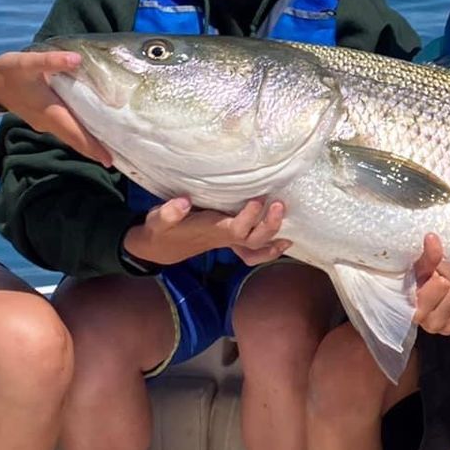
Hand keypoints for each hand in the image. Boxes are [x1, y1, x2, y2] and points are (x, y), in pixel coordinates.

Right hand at [0, 50, 112, 166]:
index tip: (110, 160)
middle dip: (97, 150)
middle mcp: (49, 123)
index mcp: (50, 112)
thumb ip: (51, 61)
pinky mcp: (45, 119)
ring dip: (91, 144)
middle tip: (124, 157)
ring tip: (116, 146)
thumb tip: (76, 59)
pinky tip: (95, 130)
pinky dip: (81, 134)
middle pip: (77, 141)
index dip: (92, 148)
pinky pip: (67, 130)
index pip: (75, 135)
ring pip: (72, 137)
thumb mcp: (27, 62)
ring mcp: (46, 124)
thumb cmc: (9, 72)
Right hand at [124, 196, 290, 266]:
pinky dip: (270, 247)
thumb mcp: (158, 220)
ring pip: (257, 247)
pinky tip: (285, 239)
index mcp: (211, 231)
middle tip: (279, 204)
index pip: (235, 229)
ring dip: (274, 239)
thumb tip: (184, 202)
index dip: (249, 217)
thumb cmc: (161, 230)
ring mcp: (230, 241)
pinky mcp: (231, 238)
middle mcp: (225, 238)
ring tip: (291, 229)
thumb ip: (168, 212)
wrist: (161, 247)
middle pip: (253, 240)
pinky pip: (254, 249)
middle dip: (269, 226)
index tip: (257, 199)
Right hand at [412, 233, 449, 335]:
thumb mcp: (422, 268)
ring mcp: (445, 328)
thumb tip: (432, 237)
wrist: (425, 299)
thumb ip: (428, 256)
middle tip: (443, 284)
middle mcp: (430, 324)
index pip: (441, 284)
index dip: (438, 277)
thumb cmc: (420, 283)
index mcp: (416, 310)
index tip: (431, 278)